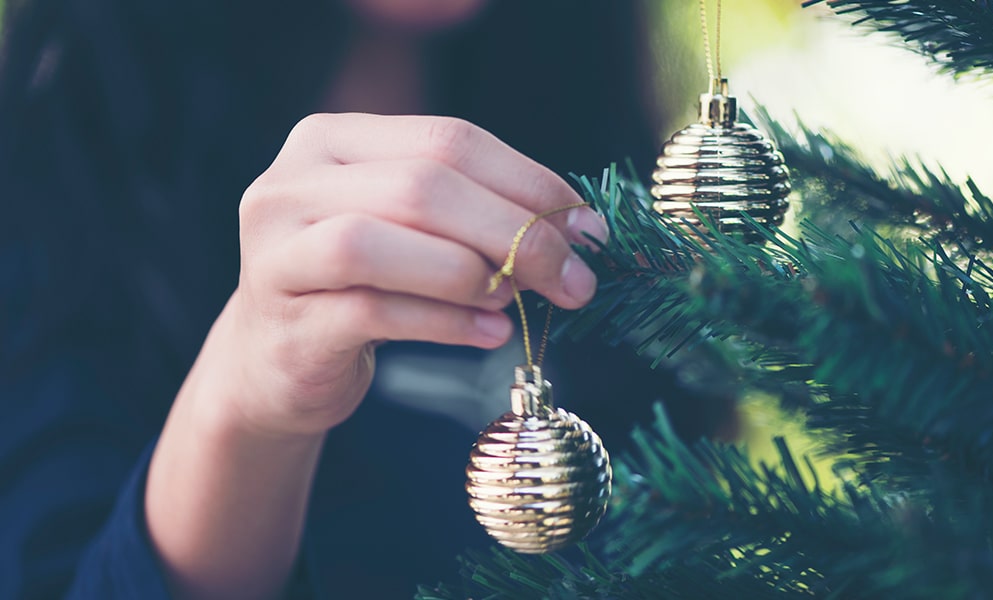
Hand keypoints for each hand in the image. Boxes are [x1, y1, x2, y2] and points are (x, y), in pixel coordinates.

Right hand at [197, 113, 606, 436]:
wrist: (275, 361)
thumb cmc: (362, 286)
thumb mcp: (414, 233)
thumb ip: (476, 215)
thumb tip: (578, 229)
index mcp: (332, 140)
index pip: (447, 140)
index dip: (528, 181)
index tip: (588, 228)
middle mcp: (292, 183)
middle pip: (421, 186)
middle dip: (514, 232)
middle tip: (574, 279)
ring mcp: (276, 251)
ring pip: (378, 242)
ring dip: (469, 273)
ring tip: (516, 299)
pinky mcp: (285, 321)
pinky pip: (373, 311)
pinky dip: (444, 322)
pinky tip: (490, 332)